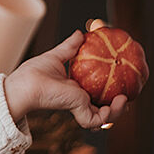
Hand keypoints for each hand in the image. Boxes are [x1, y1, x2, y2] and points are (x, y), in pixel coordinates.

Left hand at [4, 30, 128, 129]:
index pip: (96, 93)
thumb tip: (80, 33)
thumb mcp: (57, 56)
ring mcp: (79, 108)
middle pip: (103, 107)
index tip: (122, 80)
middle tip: (127, 94)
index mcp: (75, 89)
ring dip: (118, 110)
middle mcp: (79, 100)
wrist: (25, 83)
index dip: (110, 90)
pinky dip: (111, 113)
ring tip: (124, 99)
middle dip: (118, 105)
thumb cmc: (34, 72)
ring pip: (104, 117)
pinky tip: (119, 101)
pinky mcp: (79, 112)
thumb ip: (70, 47)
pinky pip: (99, 120)